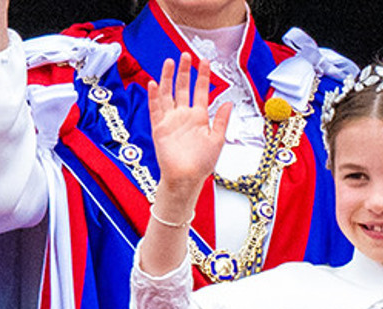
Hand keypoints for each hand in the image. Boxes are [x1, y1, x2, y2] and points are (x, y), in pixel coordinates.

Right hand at [148, 53, 231, 205]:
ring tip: (169, 62)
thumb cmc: (201, 164)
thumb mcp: (217, 140)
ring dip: (168, 78)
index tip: (205, 61)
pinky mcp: (159, 128)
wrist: (185, 178)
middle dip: (185, 71)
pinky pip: (155, 109)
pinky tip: (153, 83)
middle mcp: (184, 116)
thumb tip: (228, 103)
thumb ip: (221, 120)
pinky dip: (154, 96)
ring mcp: (171, 120)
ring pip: (168, 94)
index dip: (203, 76)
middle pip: (183, 88)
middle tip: (185, 55)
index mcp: (199, 118)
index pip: (201, 91)